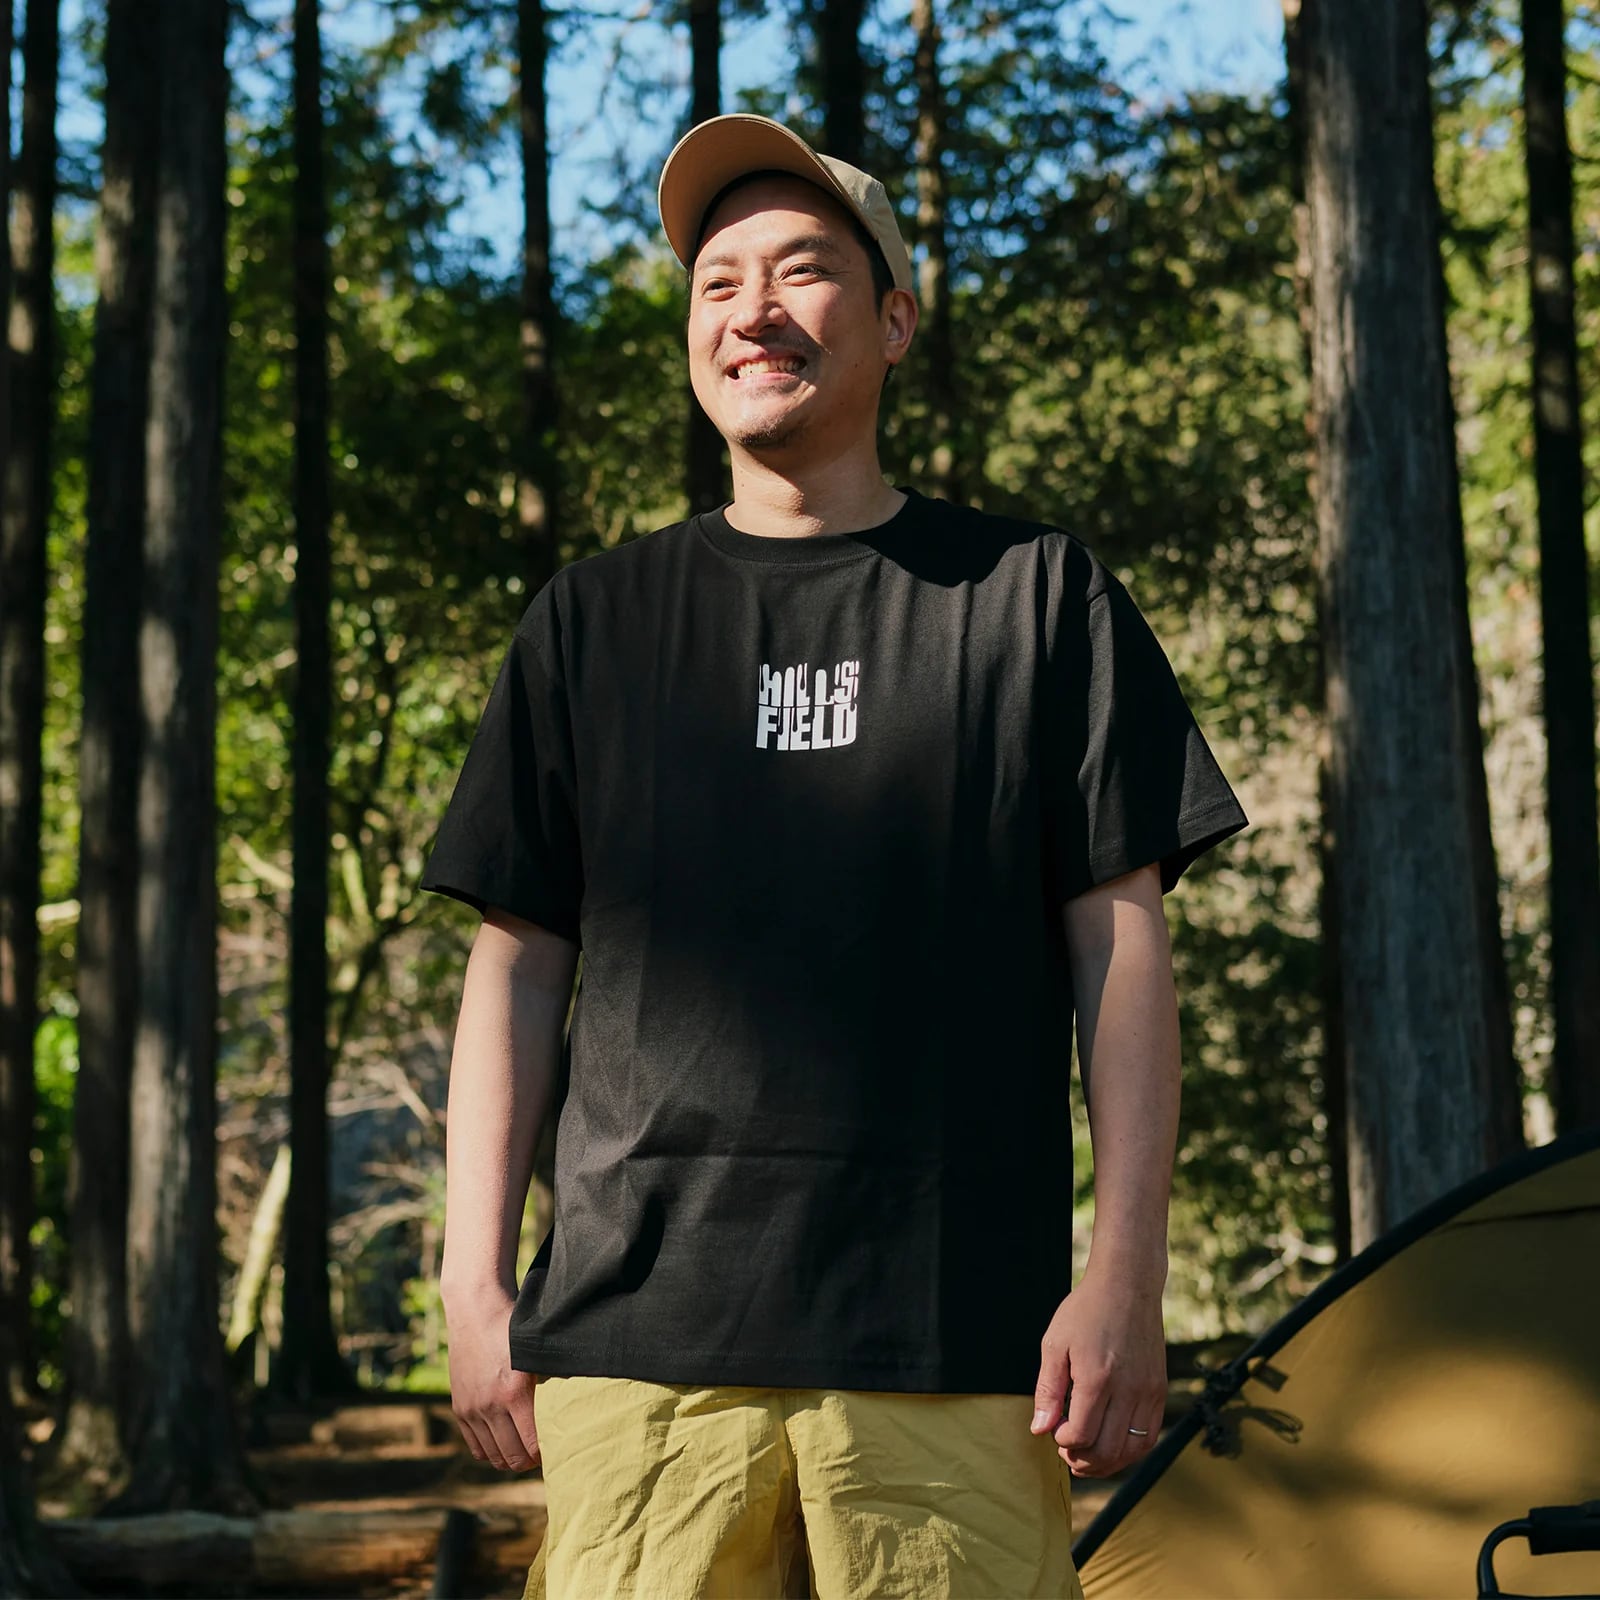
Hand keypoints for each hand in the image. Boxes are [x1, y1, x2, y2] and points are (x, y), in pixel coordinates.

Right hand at [444, 1285, 540, 1470]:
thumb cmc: (514, 1325)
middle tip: (543, 1454)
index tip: (558, 1448)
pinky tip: (504, 1442)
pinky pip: (475, 1446)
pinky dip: (490, 1451)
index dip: (547, 1454)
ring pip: (492, 1456)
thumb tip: (580, 1399)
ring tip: (525, 1450)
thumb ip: (555, 1376)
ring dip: (510, 1458)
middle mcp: (489, 1406)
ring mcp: (471, 1409)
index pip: (533, 1445)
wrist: (476, 1308)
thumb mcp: (539, 1349)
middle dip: (530, 1462)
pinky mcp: (459, 1407)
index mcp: (514, 1393)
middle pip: (512, 1457)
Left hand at [1028, 1266, 1165, 1476]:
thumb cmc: (1086, 1311)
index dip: (1063, 1442)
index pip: (1081, 1435)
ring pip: (1132, 1451)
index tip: (1055, 1429)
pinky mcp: (1159, 1390)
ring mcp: (1148, 1392)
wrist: (1127, 1285)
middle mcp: (1128, 1389)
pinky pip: (1149, 1436)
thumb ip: (1048, 1390)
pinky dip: (1130, 1450)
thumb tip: (1040, 1429)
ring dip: (1107, 1462)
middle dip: (1082, 1461)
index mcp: (1097, 1377)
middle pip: (1107, 1450)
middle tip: (1067, 1450)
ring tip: (1088, 1455)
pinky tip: (1112, 1443)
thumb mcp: (1055, 1344)